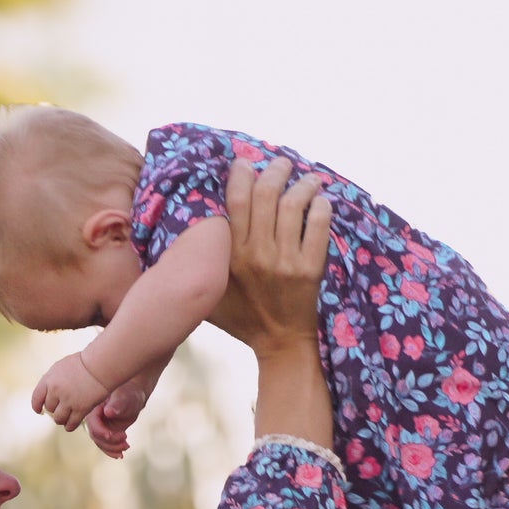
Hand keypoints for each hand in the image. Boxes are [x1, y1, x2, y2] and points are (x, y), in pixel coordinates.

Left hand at [31, 349, 106, 432]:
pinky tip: (71, 424)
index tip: (39, 410)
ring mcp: (68, 400)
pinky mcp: (80, 409)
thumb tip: (47, 396)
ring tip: (67, 416)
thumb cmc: (83, 364)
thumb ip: (52, 380)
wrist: (100, 365)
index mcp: (49, 379)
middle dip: (54, 409)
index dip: (37, 406)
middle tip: (63, 407)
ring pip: (58, 419)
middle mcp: (56, 390)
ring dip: (61, 419)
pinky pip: (70, 424)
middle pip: (49, 408)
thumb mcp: (61, 367)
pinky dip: (70, 426)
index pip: (36, 398)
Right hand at [86, 375, 151, 460]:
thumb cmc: (128, 394)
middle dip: (110, 443)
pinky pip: (105, 445)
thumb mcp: (124, 398)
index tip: (114, 435)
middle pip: (96, 437)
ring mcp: (98, 427)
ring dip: (113, 449)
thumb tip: (108, 412)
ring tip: (126, 447)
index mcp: (93, 409)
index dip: (102, 433)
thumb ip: (117, 405)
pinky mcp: (104, 433)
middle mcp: (93, 419)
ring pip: (100, 443)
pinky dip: (112, 451)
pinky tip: (121, 454)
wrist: (132, 398)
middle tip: (125, 443)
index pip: (93, 425)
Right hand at [216, 160, 330, 354]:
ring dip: (303, 184)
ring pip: (294, 203)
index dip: (242, 173)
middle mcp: (255, 255)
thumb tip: (186, 231)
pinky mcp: (309, 269)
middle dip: (276, 170)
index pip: (236, 198)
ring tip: (307, 179)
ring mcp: (283, 262)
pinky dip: (321, 207)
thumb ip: (203, 264)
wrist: (279, 344)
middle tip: (282, 164)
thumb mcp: (213, 292)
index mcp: (230, 256)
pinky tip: (321, 202)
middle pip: (266, 193)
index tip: (247, 164)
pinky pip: (318, 225)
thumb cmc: (244, 317)